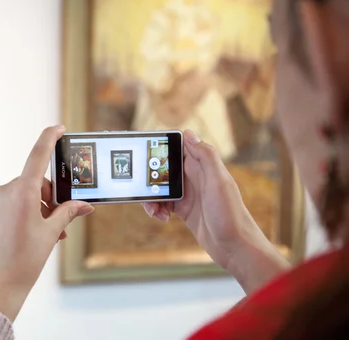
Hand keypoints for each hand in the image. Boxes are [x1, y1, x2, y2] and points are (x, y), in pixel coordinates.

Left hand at [0, 125, 93, 320]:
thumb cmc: (22, 263)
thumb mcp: (50, 235)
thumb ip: (67, 213)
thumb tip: (83, 205)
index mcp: (21, 192)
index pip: (37, 155)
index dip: (49, 138)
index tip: (58, 128)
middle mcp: (4, 192)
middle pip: (34, 183)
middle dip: (50, 198)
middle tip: (61, 221)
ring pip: (23, 196)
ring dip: (38, 209)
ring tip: (48, 236)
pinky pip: (10, 206)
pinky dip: (24, 214)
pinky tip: (30, 237)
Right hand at [144, 129, 289, 293]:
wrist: (236, 248)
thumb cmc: (231, 215)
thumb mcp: (219, 182)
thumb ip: (206, 157)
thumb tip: (188, 133)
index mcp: (203, 167)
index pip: (179, 147)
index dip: (162, 146)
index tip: (146, 151)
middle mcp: (195, 178)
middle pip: (165, 169)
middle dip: (151, 176)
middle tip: (144, 188)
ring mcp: (189, 194)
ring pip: (161, 187)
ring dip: (152, 196)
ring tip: (153, 210)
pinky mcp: (184, 210)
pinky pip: (164, 204)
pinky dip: (157, 209)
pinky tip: (162, 218)